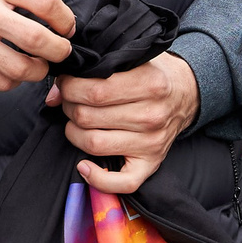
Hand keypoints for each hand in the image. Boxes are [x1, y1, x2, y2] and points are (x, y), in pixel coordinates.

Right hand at [0, 0, 75, 89]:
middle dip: (59, 51)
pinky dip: (13, 81)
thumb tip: (55, 16)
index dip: (65, 20)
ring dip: (38, 70)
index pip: (47, 3)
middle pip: (38, 40)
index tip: (66, 28)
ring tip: (38, 64)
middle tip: (61, 51)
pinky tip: (12, 71)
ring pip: (20, 69)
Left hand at [50, 51, 200, 195]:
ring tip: (76, 122)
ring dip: (74, 133)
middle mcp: (152, 115)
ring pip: (93, 144)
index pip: (94, 90)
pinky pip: (121, 183)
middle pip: (88, 116)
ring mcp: (152, 142)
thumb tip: (55, 93)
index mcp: (149, 83)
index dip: (70, 87)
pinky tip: (84, 165)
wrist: (186, 93)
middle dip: (69, 107)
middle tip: (70, 100)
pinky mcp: (151, 163)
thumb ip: (95, 69)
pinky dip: (97, 178)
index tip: (66, 84)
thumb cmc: (153, 74)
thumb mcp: (131, 60)